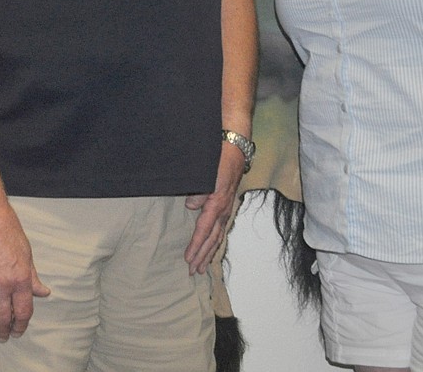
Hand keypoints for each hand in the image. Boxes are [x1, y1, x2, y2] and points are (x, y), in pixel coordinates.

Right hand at [0, 199, 49, 341]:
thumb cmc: (5, 227)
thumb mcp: (26, 252)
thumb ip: (32, 276)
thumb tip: (43, 292)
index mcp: (19, 278)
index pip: (22, 312)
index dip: (21, 325)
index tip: (19, 330)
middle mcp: (0, 285)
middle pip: (2, 319)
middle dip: (4, 331)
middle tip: (4, 336)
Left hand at [183, 143, 242, 274]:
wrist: (234, 150)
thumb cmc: (218, 160)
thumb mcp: (205, 174)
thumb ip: (198, 192)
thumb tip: (191, 206)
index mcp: (216, 204)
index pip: (204, 230)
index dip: (195, 246)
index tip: (188, 260)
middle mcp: (223, 210)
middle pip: (212, 239)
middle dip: (202, 256)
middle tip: (193, 272)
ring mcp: (227, 209)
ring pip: (218, 237)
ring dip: (209, 253)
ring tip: (202, 267)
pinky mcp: (226, 206)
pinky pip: (221, 230)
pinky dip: (216, 243)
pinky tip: (212, 248)